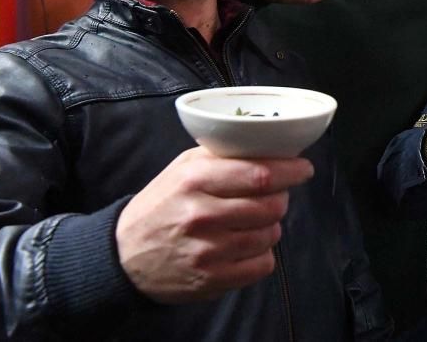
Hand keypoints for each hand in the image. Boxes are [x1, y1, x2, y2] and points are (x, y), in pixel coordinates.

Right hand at [116, 147, 313, 302]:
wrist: (123, 254)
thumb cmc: (162, 204)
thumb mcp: (183, 168)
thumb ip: (222, 155)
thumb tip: (269, 146)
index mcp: (195, 180)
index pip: (259, 174)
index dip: (290, 171)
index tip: (303, 169)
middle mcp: (201, 214)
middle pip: (271, 205)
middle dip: (280, 199)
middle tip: (271, 197)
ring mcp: (207, 250)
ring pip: (270, 235)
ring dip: (270, 226)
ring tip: (253, 222)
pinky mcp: (211, 279)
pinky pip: (263, 265)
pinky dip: (262, 255)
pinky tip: (246, 246)